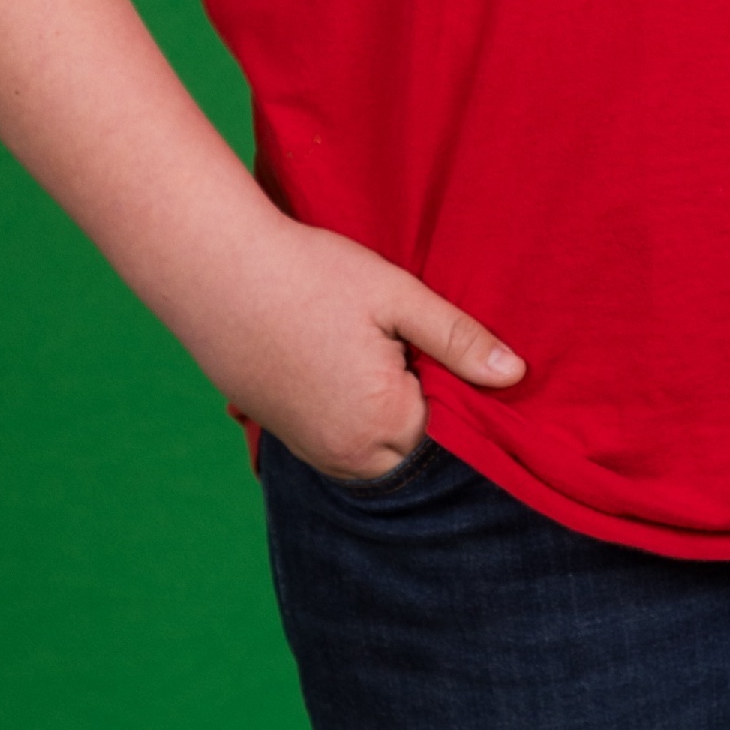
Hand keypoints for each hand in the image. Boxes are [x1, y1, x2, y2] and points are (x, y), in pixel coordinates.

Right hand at [194, 214, 525, 480]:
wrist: (215, 272)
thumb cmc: (309, 274)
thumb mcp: (395, 295)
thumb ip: (458, 339)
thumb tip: (514, 375)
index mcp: (384, 417)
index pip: (454, 435)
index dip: (463, 397)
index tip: (454, 355)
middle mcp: (349, 452)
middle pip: (416, 453)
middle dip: (429, 416)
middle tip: (417, 353)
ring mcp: (313, 452)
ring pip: (378, 457)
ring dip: (391, 422)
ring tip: (380, 358)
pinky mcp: (285, 440)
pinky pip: (341, 451)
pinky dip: (357, 425)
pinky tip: (348, 373)